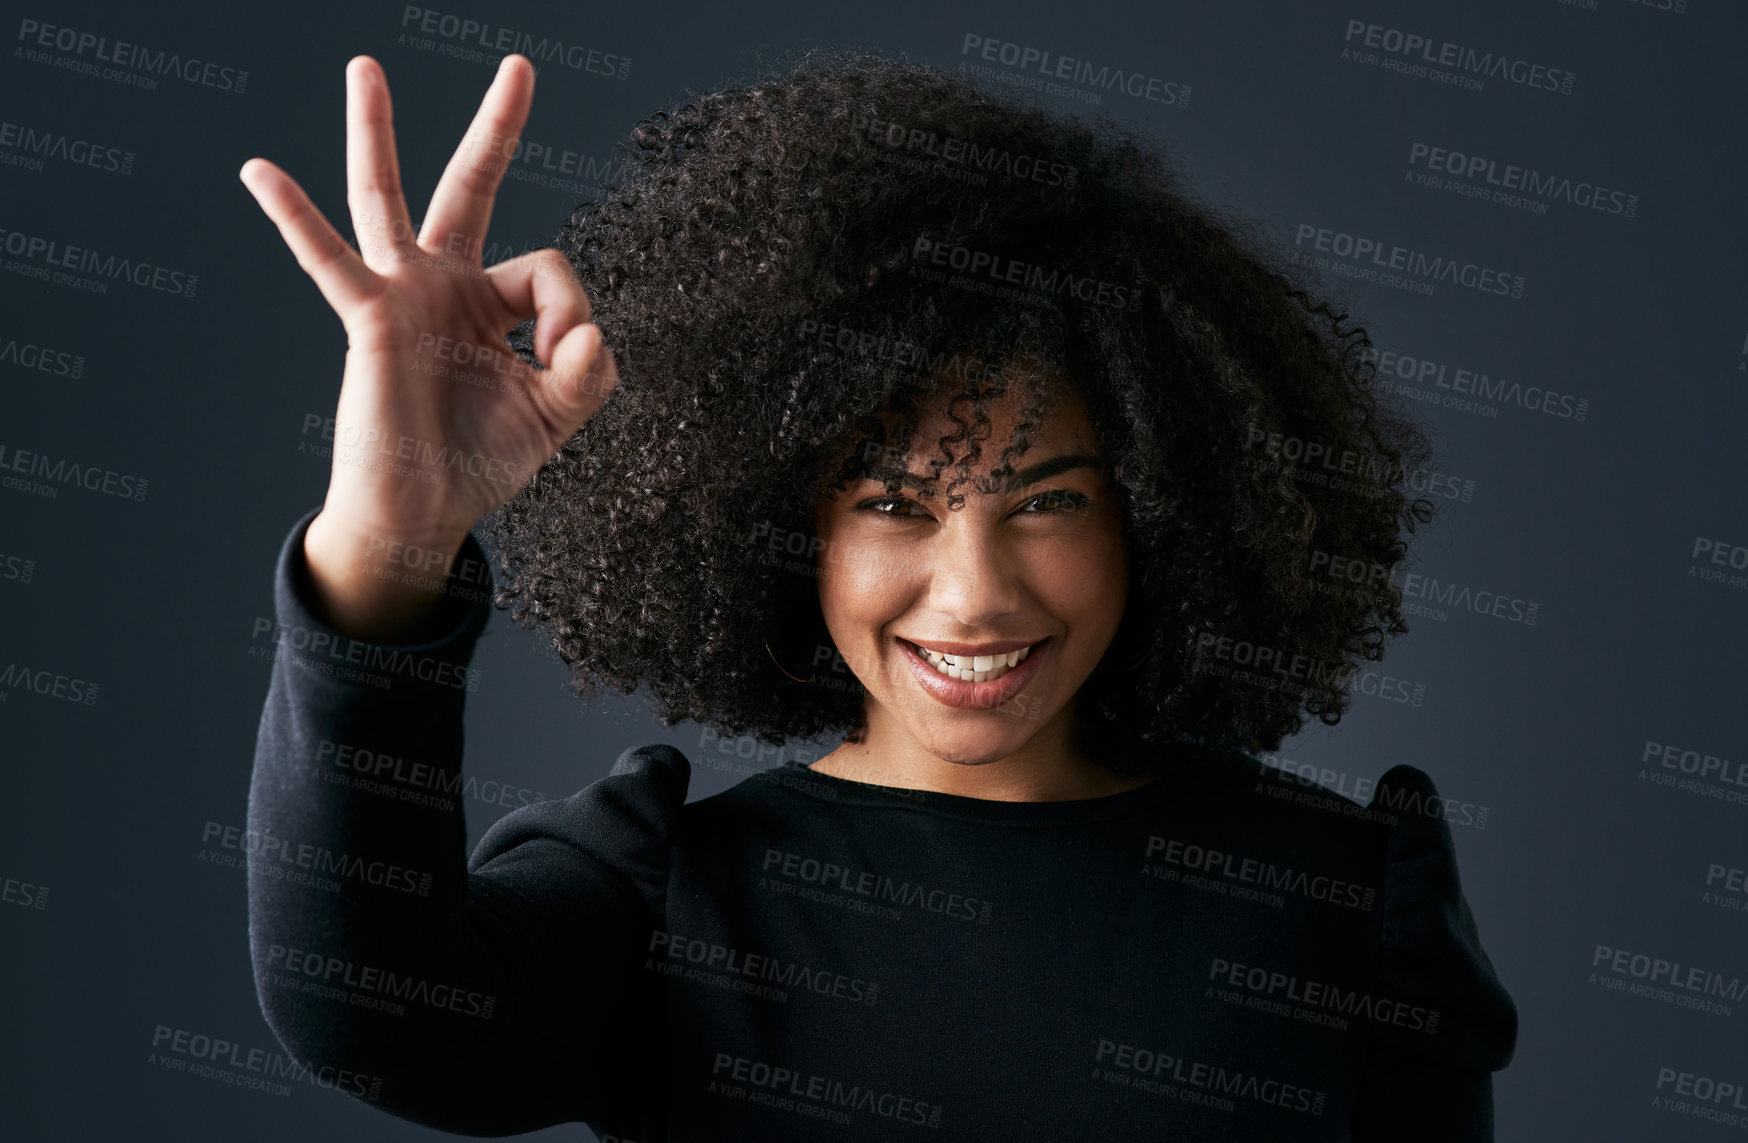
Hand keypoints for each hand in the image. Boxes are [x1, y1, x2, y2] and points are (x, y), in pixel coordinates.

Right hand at [240, 54, 617, 638]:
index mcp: (490, 305)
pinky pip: (327, 259)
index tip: (565, 356)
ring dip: (376, 131)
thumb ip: (588, 369)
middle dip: (496, 127)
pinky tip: (259, 171)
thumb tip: (586, 328)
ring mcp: (402, 295)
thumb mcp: (556, 413)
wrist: (424, 510)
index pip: (546, 269)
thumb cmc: (481, 460)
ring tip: (366, 67)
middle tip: (519, 65)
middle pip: (470, 186)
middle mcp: (444, 285)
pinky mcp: (369, 319)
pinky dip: (293, 217)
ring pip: (387, 197)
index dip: (567, 312)